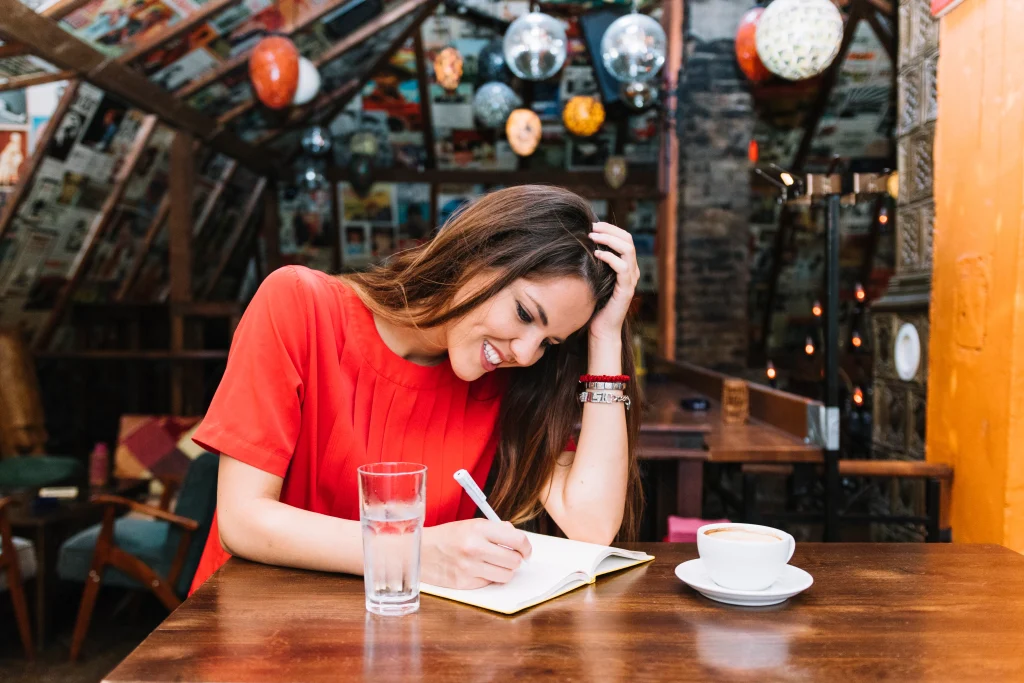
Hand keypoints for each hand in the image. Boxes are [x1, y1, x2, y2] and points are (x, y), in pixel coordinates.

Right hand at [421, 519, 531, 589]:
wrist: (420, 551)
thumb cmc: (448, 537)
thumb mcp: (471, 524)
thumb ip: (496, 530)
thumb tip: (518, 539)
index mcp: (479, 529)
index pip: (517, 540)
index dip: (526, 547)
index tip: (526, 550)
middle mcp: (475, 548)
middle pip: (514, 561)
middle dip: (516, 560)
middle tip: (510, 557)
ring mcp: (470, 567)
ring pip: (506, 575)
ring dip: (505, 571)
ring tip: (495, 564)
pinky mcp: (465, 583)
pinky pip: (490, 583)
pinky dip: (489, 578)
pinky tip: (480, 570)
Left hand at [589, 222, 639, 341]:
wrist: (601, 328)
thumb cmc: (595, 304)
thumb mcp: (594, 277)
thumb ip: (594, 263)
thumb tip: (580, 244)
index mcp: (626, 266)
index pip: (625, 238)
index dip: (611, 228)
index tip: (593, 224)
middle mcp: (632, 270)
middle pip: (628, 240)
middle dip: (610, 230)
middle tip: (592, 227)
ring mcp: (631, 280)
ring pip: (628, 250)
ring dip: (609, 240)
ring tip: (593, 236)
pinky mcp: (626, 290)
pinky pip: (622, 268)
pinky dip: (610, 257)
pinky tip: (596, 254)